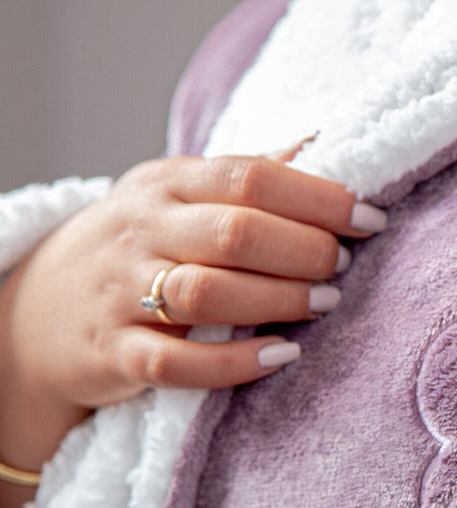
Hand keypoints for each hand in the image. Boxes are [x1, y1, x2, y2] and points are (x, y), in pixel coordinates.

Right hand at [0, 151, 384, 507]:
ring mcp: (123, 292)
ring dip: (280, 298)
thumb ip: (245, 175)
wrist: (36, 312)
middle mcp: (141, 230)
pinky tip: (281, 354)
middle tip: (342, 265)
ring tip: (325, 303)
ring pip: (207, 292)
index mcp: (165, 182)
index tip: (369, 220)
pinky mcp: (116, 353)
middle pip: (235, 231)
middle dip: (305, 249)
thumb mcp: (176, 194)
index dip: (320, 199)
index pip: (250, 177)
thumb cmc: (135, 246)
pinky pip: (177, 364)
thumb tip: (321, 144)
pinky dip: (235, 363)